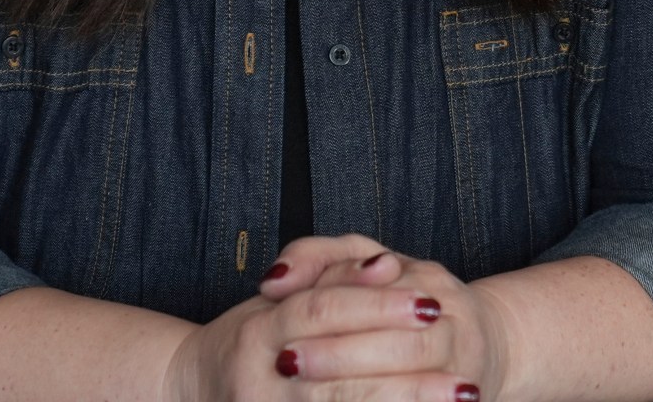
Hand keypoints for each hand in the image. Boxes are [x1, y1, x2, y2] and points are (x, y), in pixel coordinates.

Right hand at [160, 237, 476, 401]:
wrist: (190, 391)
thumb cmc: (249, 341)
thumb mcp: (282, 298)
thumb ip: (332, 274)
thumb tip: (386, 263)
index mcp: (258, 331)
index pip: (323, 309)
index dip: (378, 305)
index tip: (432, 303)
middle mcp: (257, 381)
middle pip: (339, 376)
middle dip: (405, 381)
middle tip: (462, 380)